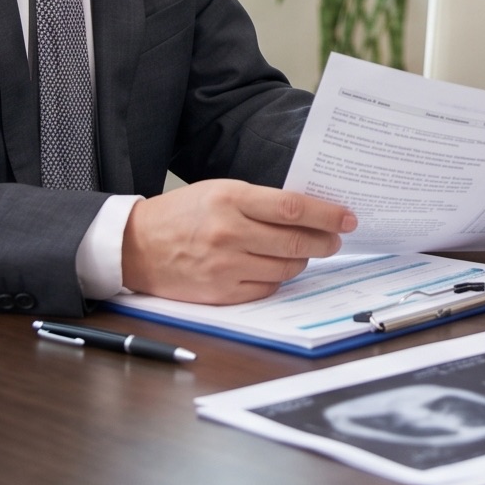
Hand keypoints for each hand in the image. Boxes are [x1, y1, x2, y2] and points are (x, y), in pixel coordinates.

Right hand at [117, 180, 355, 303]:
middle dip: (325, 241)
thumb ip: (260, 201)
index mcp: (231, 199)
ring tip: (304, 252)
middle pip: (296, 242)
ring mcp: (225, 266)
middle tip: (336, 239)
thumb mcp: (219, 191)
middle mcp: (229, 233)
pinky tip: (275, 268)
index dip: (327, 214)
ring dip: (303, 261)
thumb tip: (308, 213)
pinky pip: (266, 289)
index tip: (347, 217)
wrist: (137, 246)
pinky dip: (278, 279)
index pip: (293, 208)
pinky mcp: (221, 293)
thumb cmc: (182, 214)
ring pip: (286, 269)